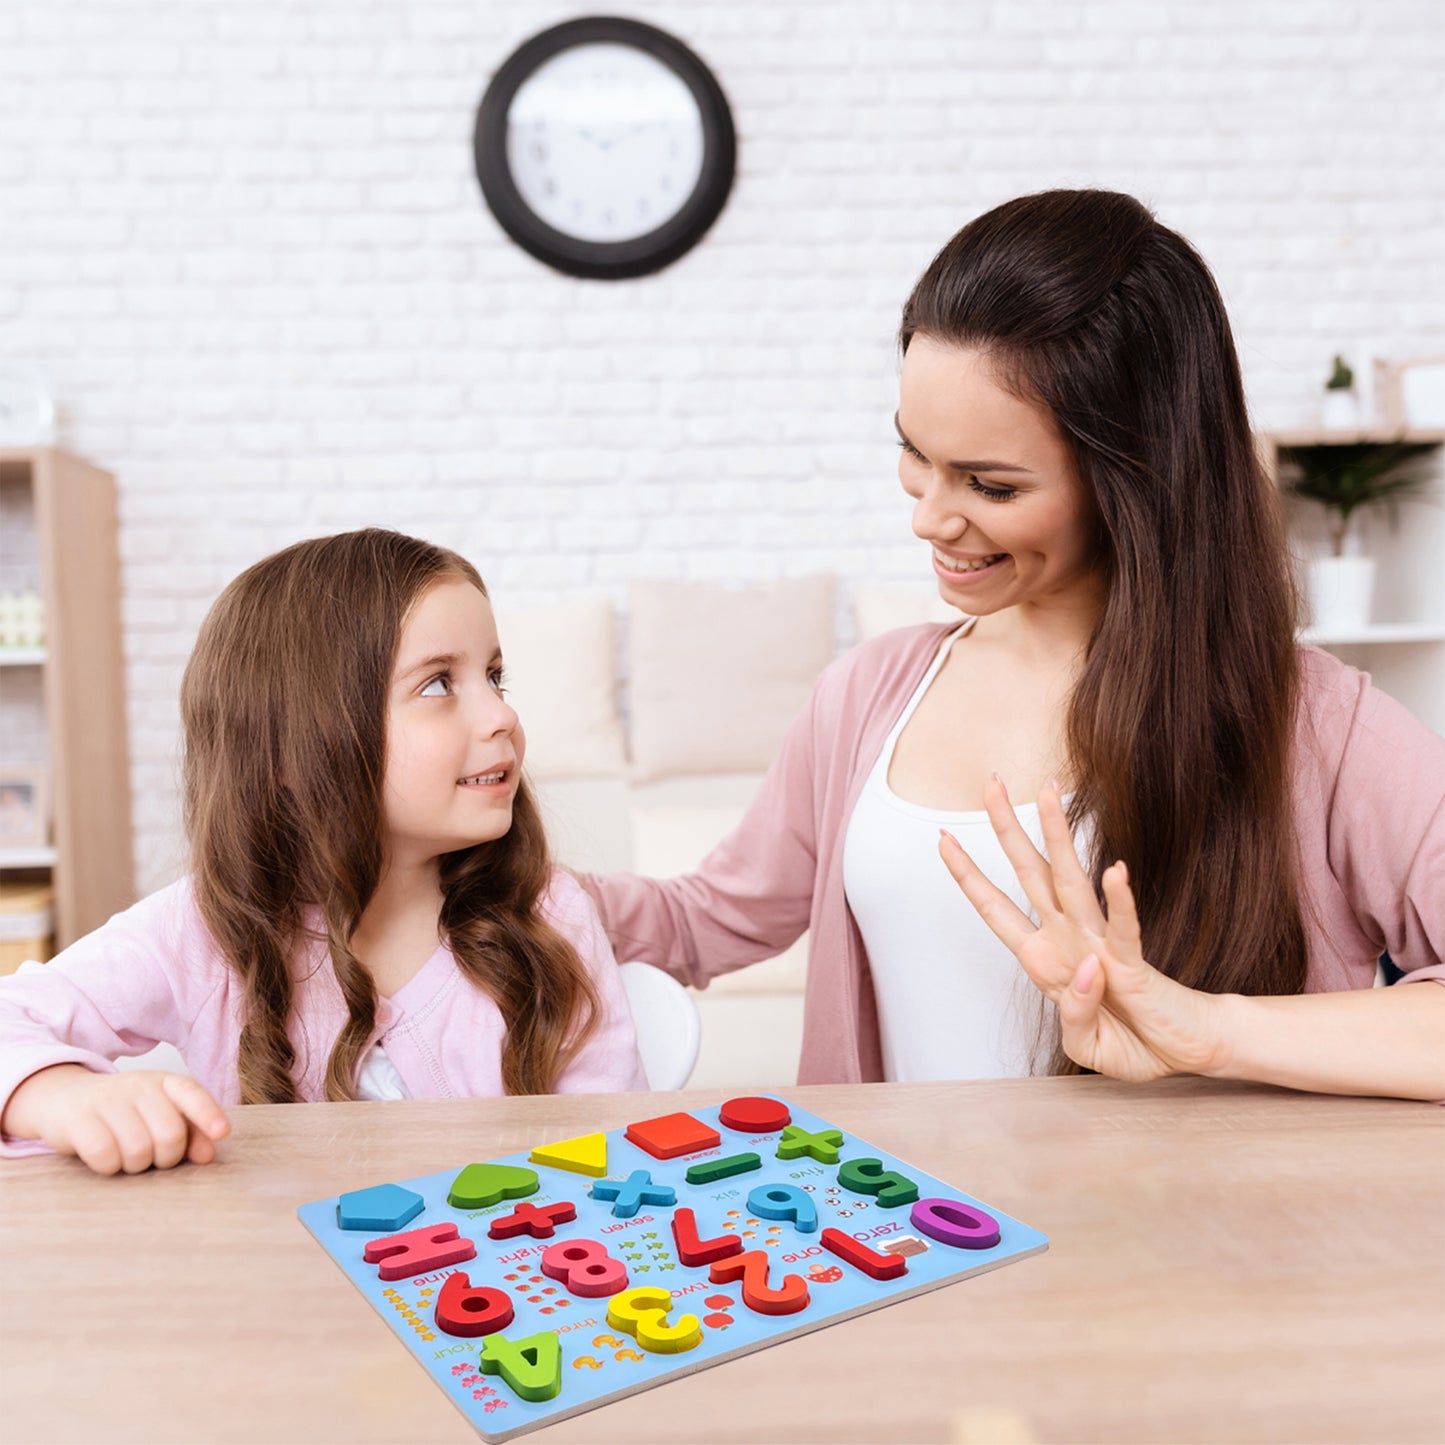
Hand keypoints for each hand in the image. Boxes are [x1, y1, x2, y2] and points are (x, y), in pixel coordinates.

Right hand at [2, 1064, 230, 1174]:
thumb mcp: (158, 1113)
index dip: (208, 1114)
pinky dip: (109, 1166)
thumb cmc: (124, 1112)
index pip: (191, 1093)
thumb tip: (209, 1154)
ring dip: (136, 1165)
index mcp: (164, 1082)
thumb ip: (190, 1132)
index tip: (222, 1133)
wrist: (64, 1099)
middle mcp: (138, 1086)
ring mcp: (107, 1101)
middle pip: (170, 1133)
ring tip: (128, 1157)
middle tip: (154, 1158)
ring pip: (139, 1149)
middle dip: (167, 1157)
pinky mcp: (79, 1121)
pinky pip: (105, 1156)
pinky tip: (106, 1159)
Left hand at [938, 777, 1225, 1080]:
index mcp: (1045, 960)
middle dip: (1007, 829)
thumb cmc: (1133, 1043)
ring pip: (1073, 882)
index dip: (968, 876)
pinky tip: (1114, 871)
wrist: (1181, 1054)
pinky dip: (1120, 902)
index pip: (997, 909)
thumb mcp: (1083, 1042)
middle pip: (1031, 873)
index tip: (941, 838)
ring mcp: (1100, 947)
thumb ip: (1072, 1012)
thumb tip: (1085, 972)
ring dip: (1059, 838)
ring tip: (1047, 794)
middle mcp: (1068, 940)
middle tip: (991, 782)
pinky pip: (1125, 929)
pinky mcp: (1134, 963)